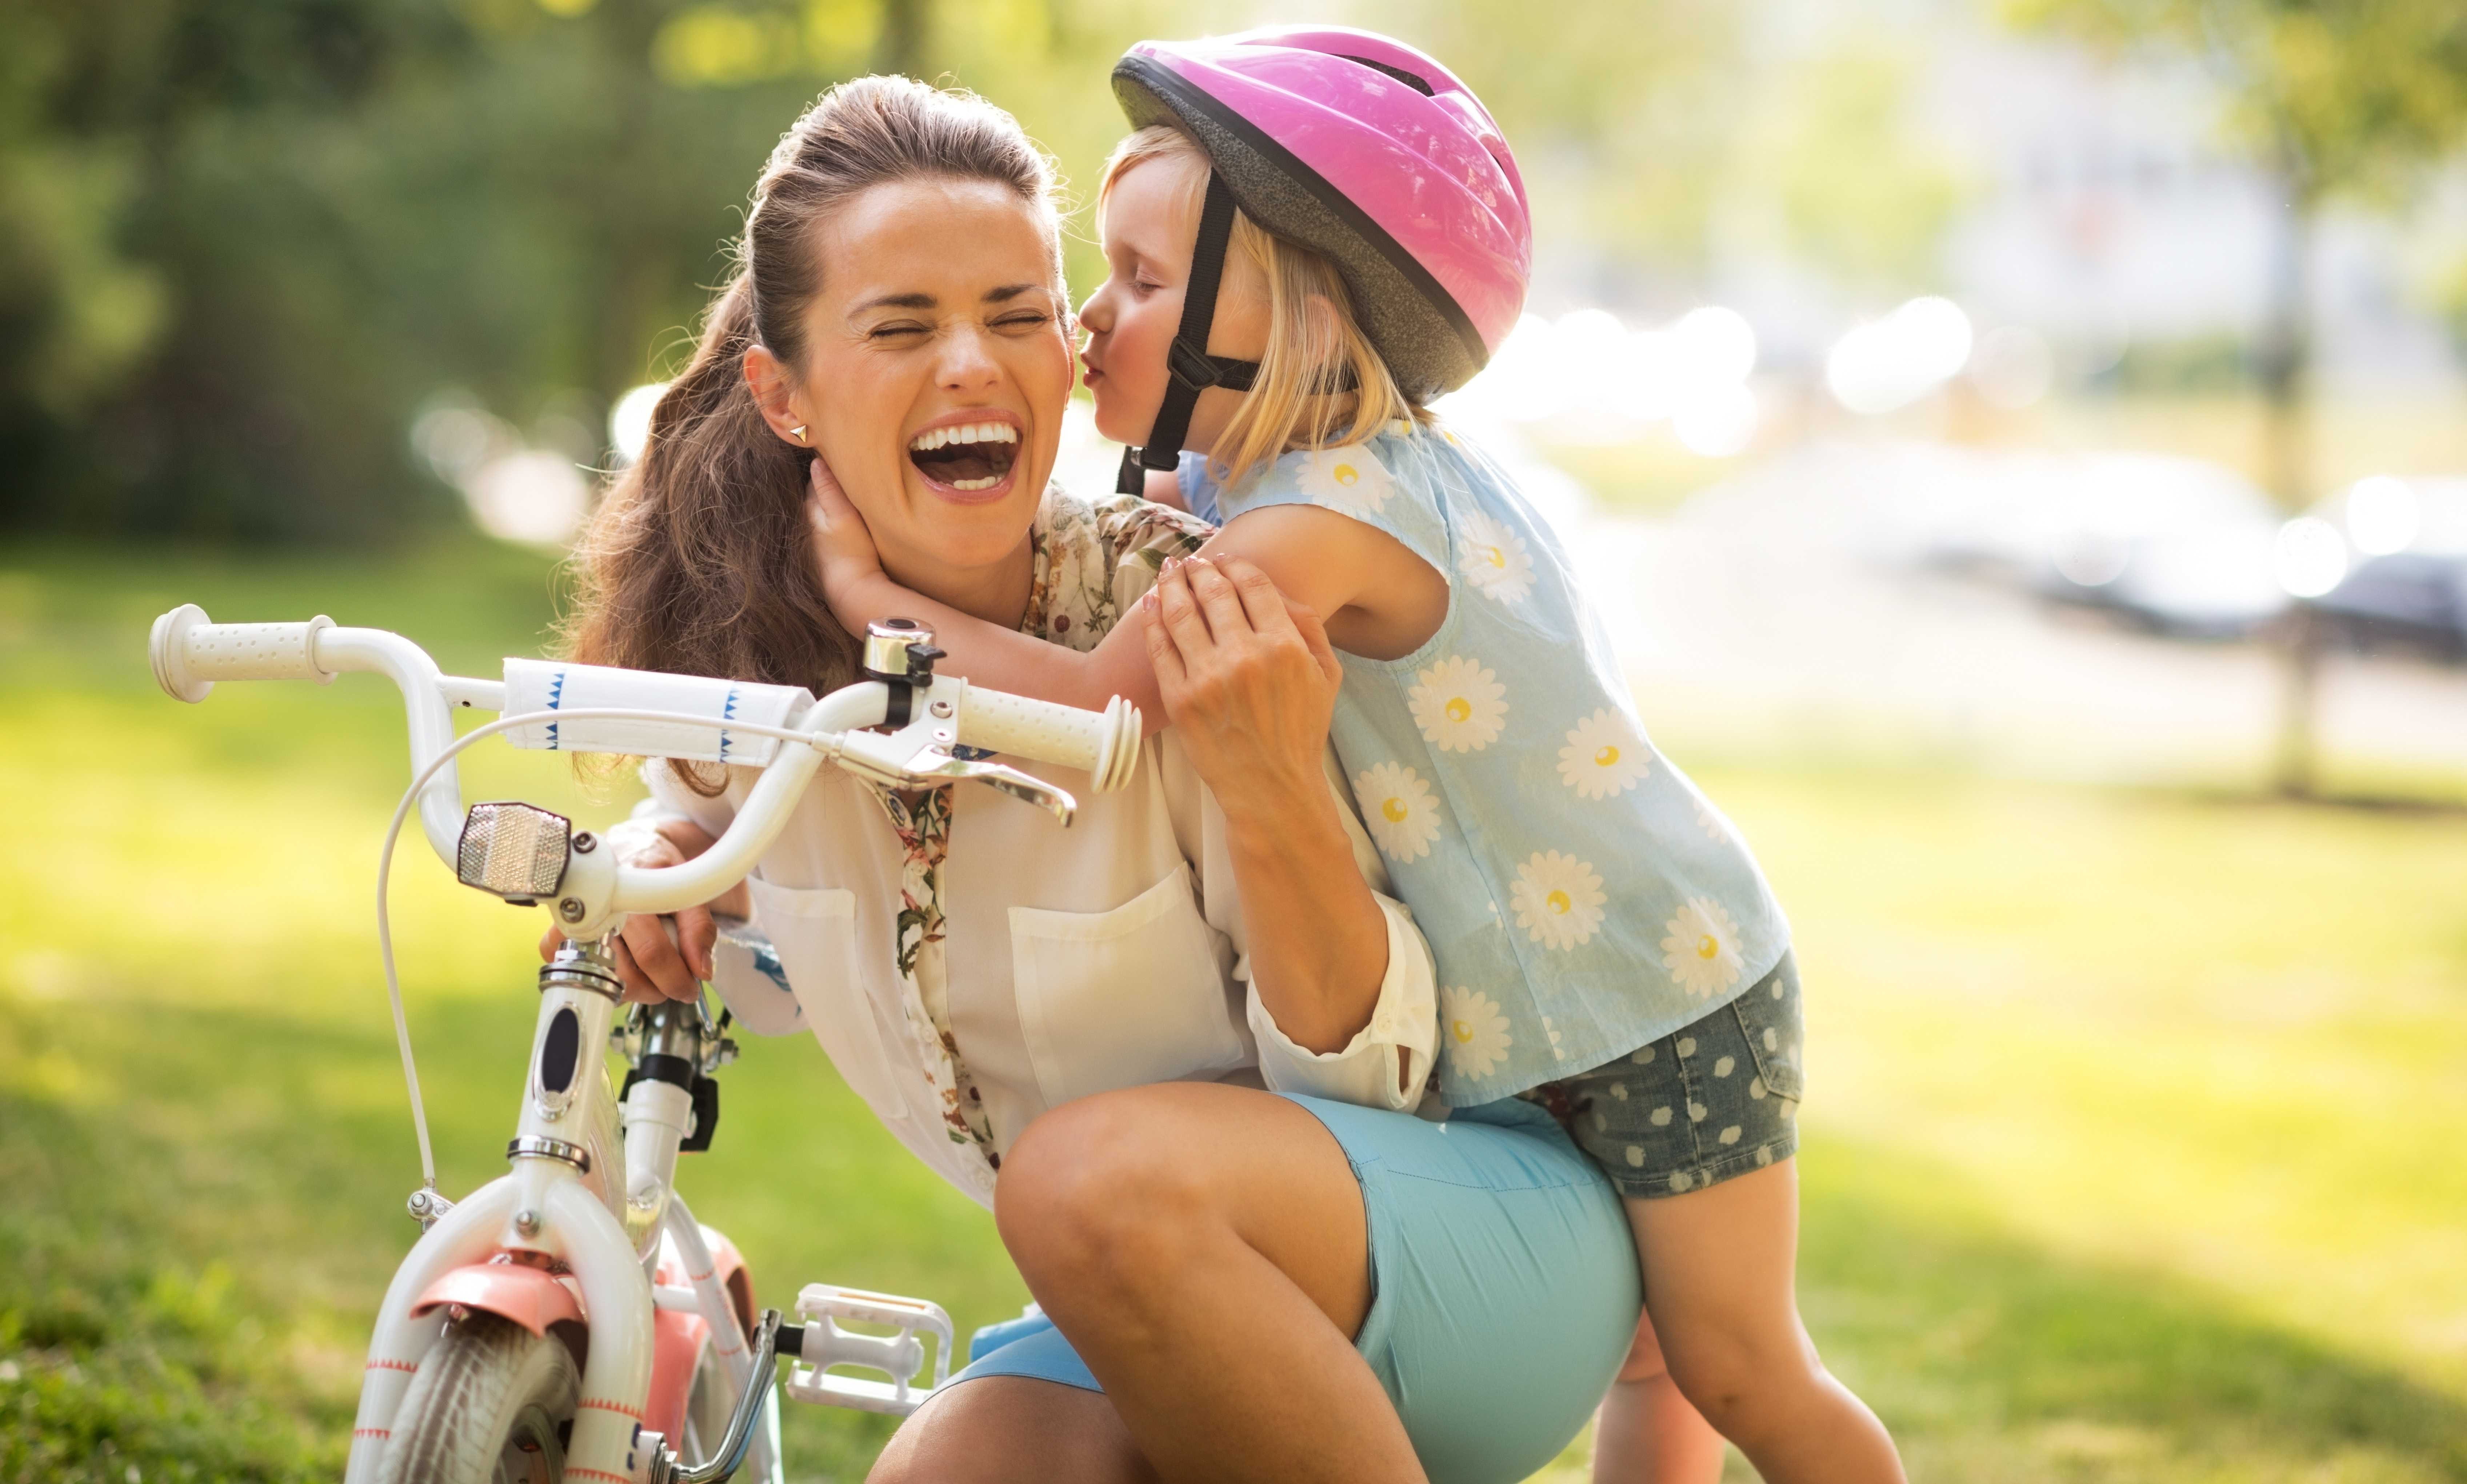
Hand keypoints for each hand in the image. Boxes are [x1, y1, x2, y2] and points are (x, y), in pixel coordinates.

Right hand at [534, 823, 743, 1003]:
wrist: (627, 845)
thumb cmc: (657, 868)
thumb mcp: (688, 888)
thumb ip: (699, 928)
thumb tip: (701, 970)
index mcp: (628, 894)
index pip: (651, 951)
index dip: (673, 978)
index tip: (688, 989)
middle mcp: (593, 909)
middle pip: (623, 973)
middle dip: (654, 987)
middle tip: (671, 979)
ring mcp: (571, 924)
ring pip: (601, 979)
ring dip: (631, 986)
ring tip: (647, 967)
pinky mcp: (557, 935)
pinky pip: (577, 973)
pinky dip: (602, 978)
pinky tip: (621, 963)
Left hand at [805, 454, 886, 627]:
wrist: (853, 593)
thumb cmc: (851, 553)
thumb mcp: (843, 516)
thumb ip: (829, 489)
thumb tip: (816, 461)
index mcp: (809, 510)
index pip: (815, 479)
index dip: (826, 467)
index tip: (839, 457)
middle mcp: (806, 523)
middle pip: (815, 495)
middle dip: (825, 484)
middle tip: (843, 470)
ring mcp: (814, 540)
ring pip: (820, 512)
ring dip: (829, 503)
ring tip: (844, 492)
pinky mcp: (824, 553)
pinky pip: (827, 526)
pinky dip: (832, 519)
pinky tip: (843, 520)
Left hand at [1141, 554, 1342, 822]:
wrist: (1272, 790)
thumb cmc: (1300, 733)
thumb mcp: (1327, 676)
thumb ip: (1309, 626)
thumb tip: (1275, 590)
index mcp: (1285, 646)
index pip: (1253, 585)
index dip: (1235, 566)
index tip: (1225, 561)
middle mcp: (1246, 657)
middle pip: (1214, 592)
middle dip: (1200, 569)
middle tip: (1192, 562)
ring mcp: (1209, 678)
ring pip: (1181, 613)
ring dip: (1172, 584)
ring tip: (1169, 572)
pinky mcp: (1180, 699)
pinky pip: (1159, 647)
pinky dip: (1153, 619)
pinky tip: (1152, 603)